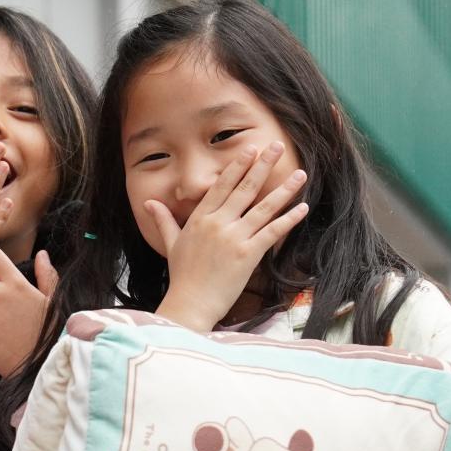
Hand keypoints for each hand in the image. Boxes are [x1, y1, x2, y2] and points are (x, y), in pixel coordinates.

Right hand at [149, 144, 308, 332]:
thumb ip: (163, 220)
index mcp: (200, 219)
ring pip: (263, 207)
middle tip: (276, 146)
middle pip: (245, 188)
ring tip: (300, 173)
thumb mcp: (171, 244)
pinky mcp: (248, 254)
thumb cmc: (181, 277)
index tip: (250, 149)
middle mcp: (217, 224)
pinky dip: (288, 219)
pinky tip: (302, 207)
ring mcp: (233, 238)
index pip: (221, 186)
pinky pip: (272, 232)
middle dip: (262, 165)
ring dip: (284, 189)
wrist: (190, 304)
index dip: (237, 166)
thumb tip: (148, 203)